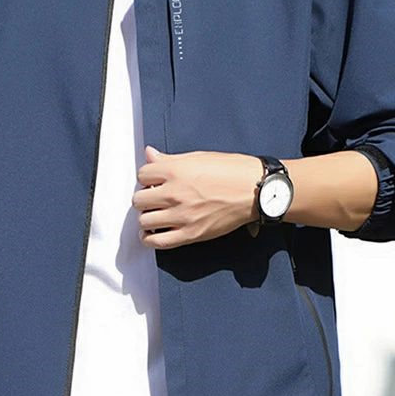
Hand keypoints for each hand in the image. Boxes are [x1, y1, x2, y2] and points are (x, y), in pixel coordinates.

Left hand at [133, 146, 261, 248]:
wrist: (256, 191)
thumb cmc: (232, 170)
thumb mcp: (199, 157)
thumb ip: (170, 159)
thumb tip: (149, 154)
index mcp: (175, 171)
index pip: (142, 175)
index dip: (148, 177)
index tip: (154, 181)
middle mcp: (174, 193)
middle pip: (138, 200)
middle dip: (144, 198)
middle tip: (154, 198)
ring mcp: (181, 216)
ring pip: (144, 221)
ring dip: (147, 217)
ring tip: (155, 215)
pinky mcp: (190, 234)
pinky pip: (157, 242)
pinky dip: (150, 239)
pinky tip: (153, 233)